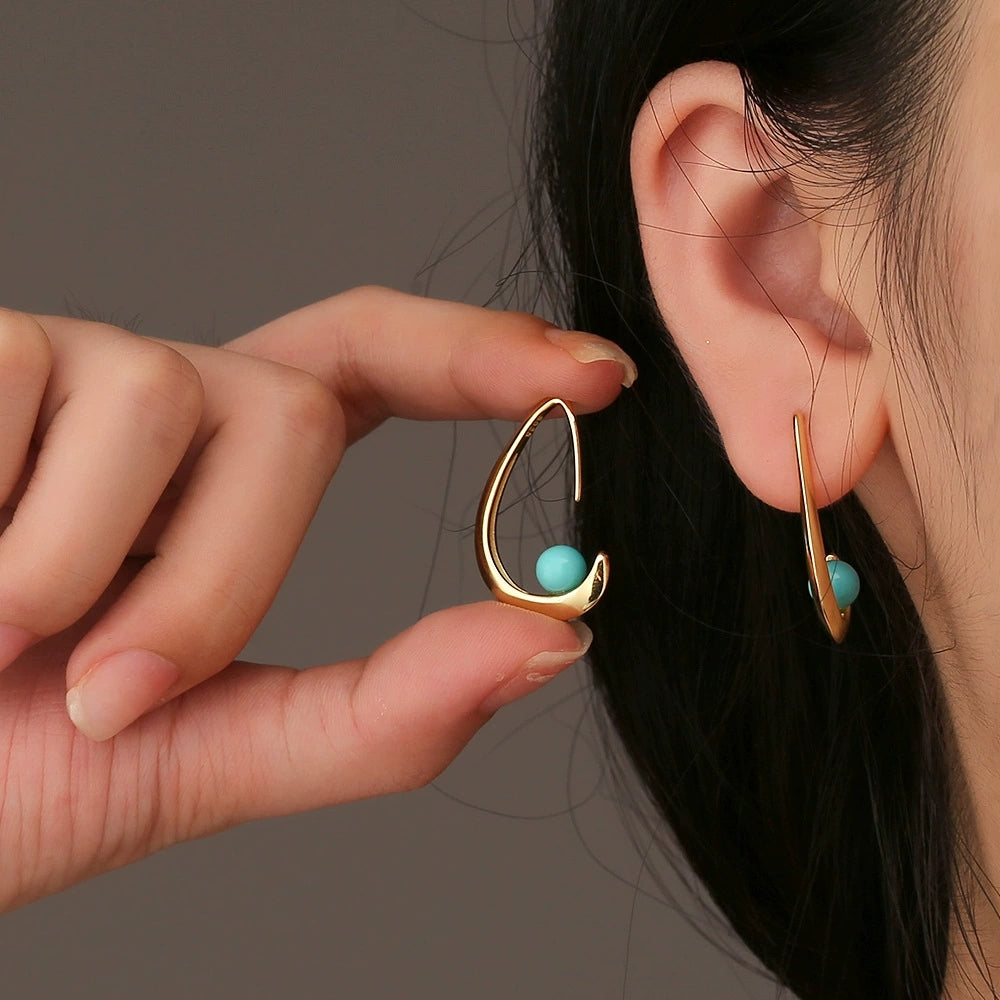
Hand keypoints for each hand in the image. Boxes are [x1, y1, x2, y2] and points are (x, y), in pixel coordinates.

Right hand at [0, 286, 635, 911]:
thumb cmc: (5, 767)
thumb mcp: (204, 754)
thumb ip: (381, 712)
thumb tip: (554, 642)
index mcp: (219, 475)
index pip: (372, 364)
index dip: (484, 355)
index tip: (595, 372)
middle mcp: (152, 396)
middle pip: (284, 404)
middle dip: (217, 571)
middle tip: (106, 693)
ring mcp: (56, 359)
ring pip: (153, 401)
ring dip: (74, 567)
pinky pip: (17, 387)